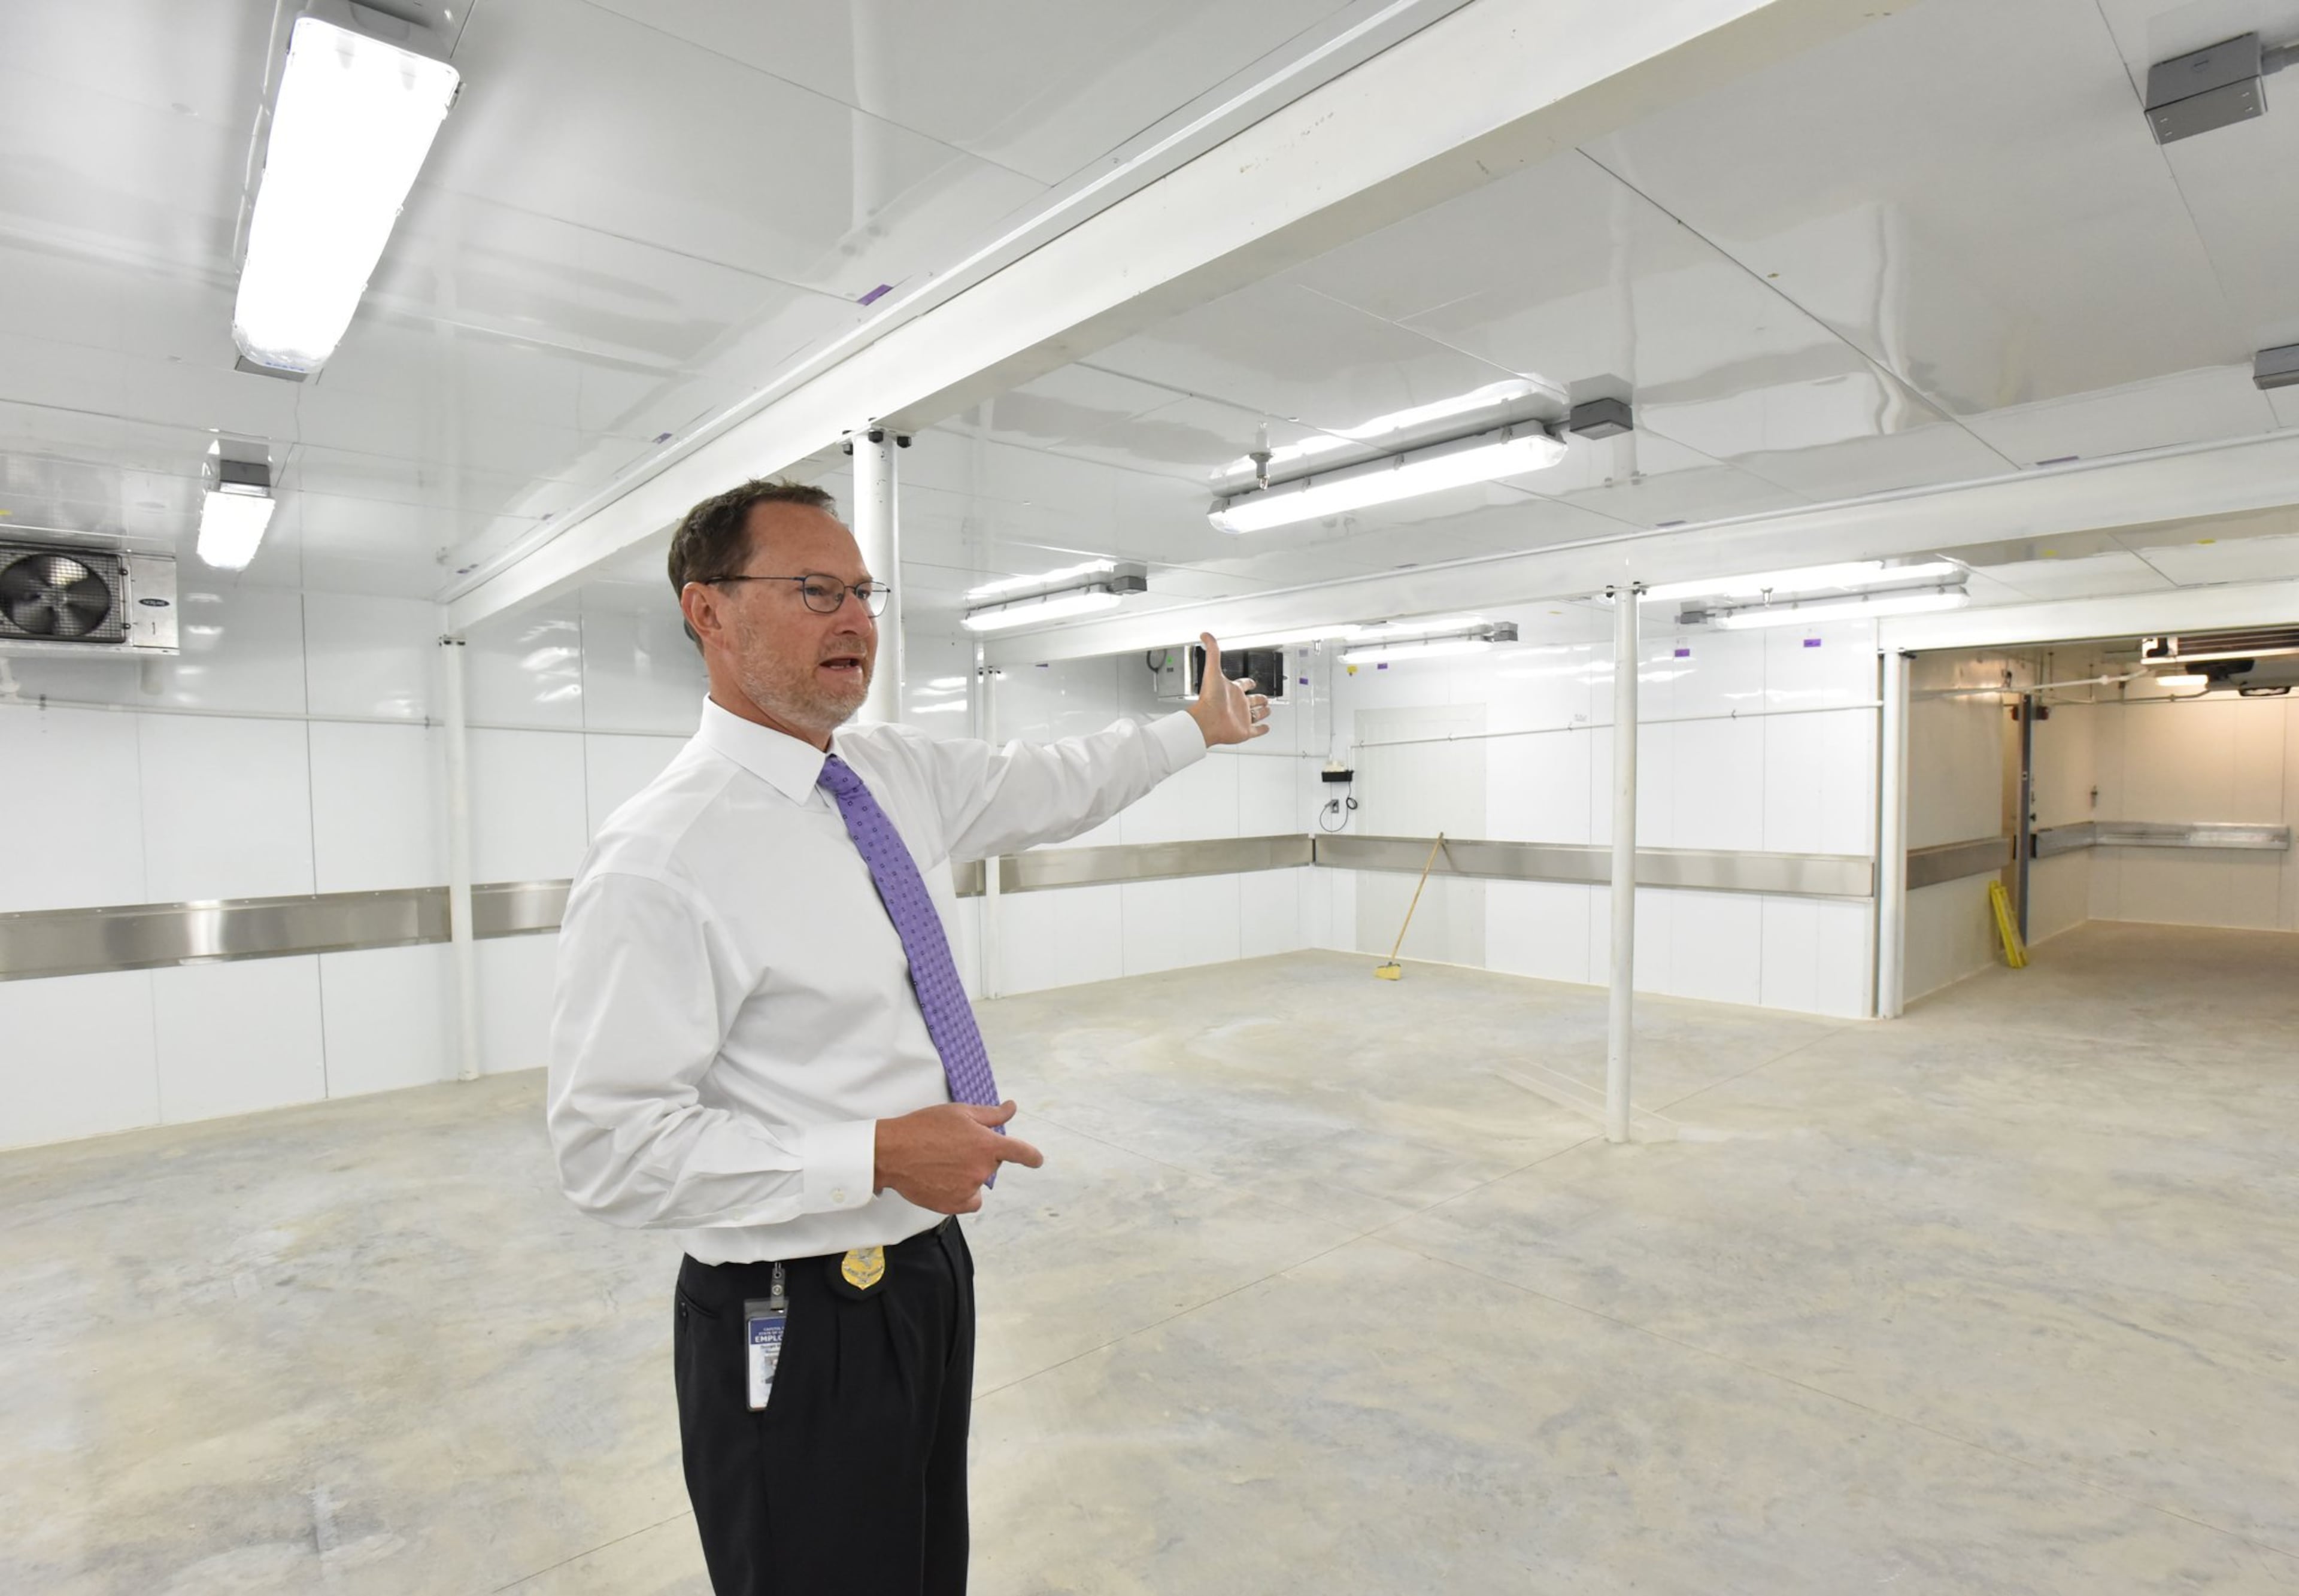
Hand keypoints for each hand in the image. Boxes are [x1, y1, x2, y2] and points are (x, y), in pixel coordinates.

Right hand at [872, 1101, 1043, 1213]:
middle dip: (979, 1154)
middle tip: (954, 1146)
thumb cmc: (924, 1127)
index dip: (1031, 1157)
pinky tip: (943, 1181)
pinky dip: (961, 1193)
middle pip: (991, 1163)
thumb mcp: (959, 1112)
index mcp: (987, 1145)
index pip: (1021, 1152)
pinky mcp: (955, 1205)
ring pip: (978, 1181)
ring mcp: (969, 1189)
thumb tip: (1012, 1108)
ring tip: (942, 1163)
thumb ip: (991, 1114)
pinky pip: (969, 1201)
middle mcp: (982, 1169)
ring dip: (967, 1174)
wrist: (893, 1153)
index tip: (1036, 1160)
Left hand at [1186, 633, 1271, 747]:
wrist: (1207, 720)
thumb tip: (1205, 635)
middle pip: (1252, 700)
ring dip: (1262, 712)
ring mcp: (1241, 718)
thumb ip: (1212, 651)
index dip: (1248, 682)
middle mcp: (1237, 704)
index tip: (1252, 682)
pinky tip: (1266, 727)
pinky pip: (1256, 731)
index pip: (1242, 685)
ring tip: (1267, 710)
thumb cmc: (1209, 698)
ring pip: (1255, 715)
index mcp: (1231, 691)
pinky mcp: (1245, 731)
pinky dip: (1262, 729)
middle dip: (1259, 698)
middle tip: (1264, 697)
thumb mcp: (1213, 670)